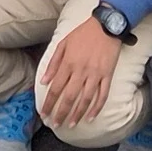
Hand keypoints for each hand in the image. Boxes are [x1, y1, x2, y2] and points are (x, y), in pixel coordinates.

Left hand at [35, 13, 120, 130]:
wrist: (106, 25)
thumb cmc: (83, 33)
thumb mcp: (63, 43)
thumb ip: (53, 63)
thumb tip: (44, 81)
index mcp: (68, 63)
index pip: (55, 88)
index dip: (49, 103)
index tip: (44, 114)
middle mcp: (81, 71)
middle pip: (69, 97)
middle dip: (61, 113)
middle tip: (55, 125)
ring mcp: (95, 74)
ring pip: (85, 99)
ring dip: (77, 114)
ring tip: (71, 125)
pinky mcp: (107, 75)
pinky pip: (102, 95)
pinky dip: (97, 107)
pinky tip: (91, 117)